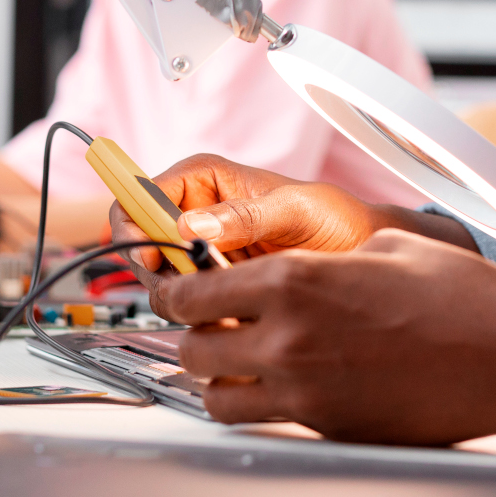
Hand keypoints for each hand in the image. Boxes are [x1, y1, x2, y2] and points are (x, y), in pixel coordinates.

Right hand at [108, 153, 389, 289]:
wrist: (359, 253)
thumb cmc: (334, 217)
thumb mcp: (292, 210)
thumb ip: (243, 216)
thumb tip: (191, 226)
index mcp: (203, 179)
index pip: (139, 197)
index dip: (136, 228)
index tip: (156, 258)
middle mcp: (194, 213)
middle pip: (141, 244)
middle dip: (161, 271)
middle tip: (196, 289)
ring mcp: (201, 253)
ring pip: (161, 280)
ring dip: (183, 297)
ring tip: (227, 302)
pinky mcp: (214, 286)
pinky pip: (188, 304)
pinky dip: (202, 314)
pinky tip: (233, 317)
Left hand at [163, 229, 495, 443]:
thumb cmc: (461, 296)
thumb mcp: (379, 245)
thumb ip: (317, 258)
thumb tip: (286, 263)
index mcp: (292, 282)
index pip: (192, 292)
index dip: (177, 288)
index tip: (179, 285)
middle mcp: (288, 339)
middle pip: (192, 348)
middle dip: (193, 333)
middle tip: (207, 322)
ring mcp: (306, 391)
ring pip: (217, 398)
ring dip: (218, 377)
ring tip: (239, 359)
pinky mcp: (329, 427)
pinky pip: (267, 420)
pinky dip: (261, 404)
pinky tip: (285, 383)